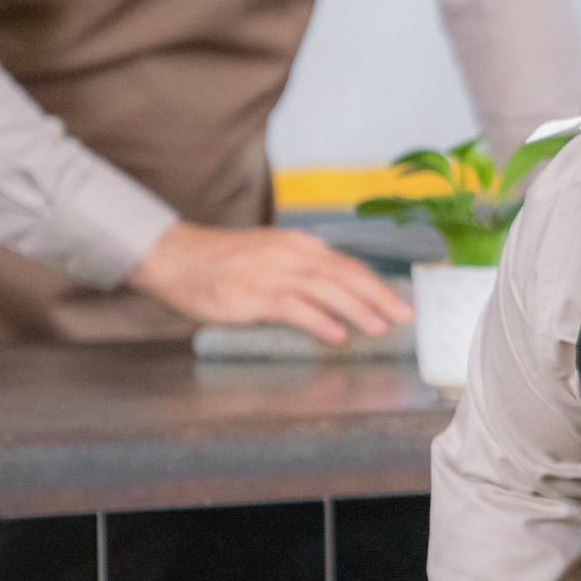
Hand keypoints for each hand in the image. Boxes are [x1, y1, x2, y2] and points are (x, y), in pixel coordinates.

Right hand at [128, 220, 414, 343]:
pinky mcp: (253, 294)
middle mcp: (291, 254)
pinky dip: (318, 320)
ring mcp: (272, 273)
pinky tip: (337, 334)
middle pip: (346, 275)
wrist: (176, 256)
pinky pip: (293, 307)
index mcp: (299, 246)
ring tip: (380, 327)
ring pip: (326, 290)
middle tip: (405, 317)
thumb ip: (302, 273)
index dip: (377, 284)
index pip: (348, 265)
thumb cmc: (223, 262)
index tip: (401, 302)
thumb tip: (337, 299)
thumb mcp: (270, 258)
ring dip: (357, 309)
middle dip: (379, 296)